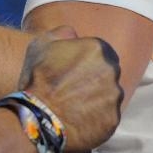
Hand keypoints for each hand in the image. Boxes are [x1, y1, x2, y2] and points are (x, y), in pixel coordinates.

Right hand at [17, 26, 122, 152]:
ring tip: (73, 105)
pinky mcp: (114, 118)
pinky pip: (107, 116)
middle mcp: (112, 70)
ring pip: (109, 94)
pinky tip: (77, 118)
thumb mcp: (41, 44)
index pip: (99, 52)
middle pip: (107, 73)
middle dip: (93, 79)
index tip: (71, 71)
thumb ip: (62, 34)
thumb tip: (73, 34)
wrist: (38, 116)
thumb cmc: (38, 78)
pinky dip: (95, 117)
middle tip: (72, 88)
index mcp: (98, 48)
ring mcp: (115, 95)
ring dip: (96, 98)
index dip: (84, 61)